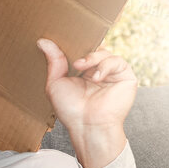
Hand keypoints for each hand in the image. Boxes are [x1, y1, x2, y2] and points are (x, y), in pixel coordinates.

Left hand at [37, 39, 135, 167]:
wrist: (87, 126)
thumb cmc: (70, 110)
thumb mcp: (56, 83)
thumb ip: (53, 61)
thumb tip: (42, 41)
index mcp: (84, 72)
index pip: (83, 50)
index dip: (76, 45)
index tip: (65, 42)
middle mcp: (99, 71)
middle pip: (95, 48)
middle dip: (84, 51)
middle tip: (75, 61)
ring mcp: (113, 74)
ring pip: (106, 53)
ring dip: (93, 57)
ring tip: (82, 67)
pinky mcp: (126, 77)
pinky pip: (118, 61)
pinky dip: (106, 66)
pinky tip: (97, 77)